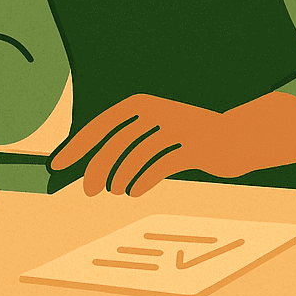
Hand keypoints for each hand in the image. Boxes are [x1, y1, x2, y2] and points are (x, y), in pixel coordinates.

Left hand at [48, 92, 295, 196]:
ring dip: (121, 178)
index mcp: (144, 104)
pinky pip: (160, 165)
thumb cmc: (188, 140)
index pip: (102, 124)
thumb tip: (89, 169)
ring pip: (137, 155)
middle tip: (88, 191)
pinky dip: (142, 181)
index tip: (57, 165)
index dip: (78, 144)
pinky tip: (136, 191)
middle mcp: (159, 111)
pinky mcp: (195, 146)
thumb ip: (128, 144)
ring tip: (118, 190)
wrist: (238, 138)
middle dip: (97, 168)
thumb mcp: (157, 134)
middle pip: (117, 141)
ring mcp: (179, 127)